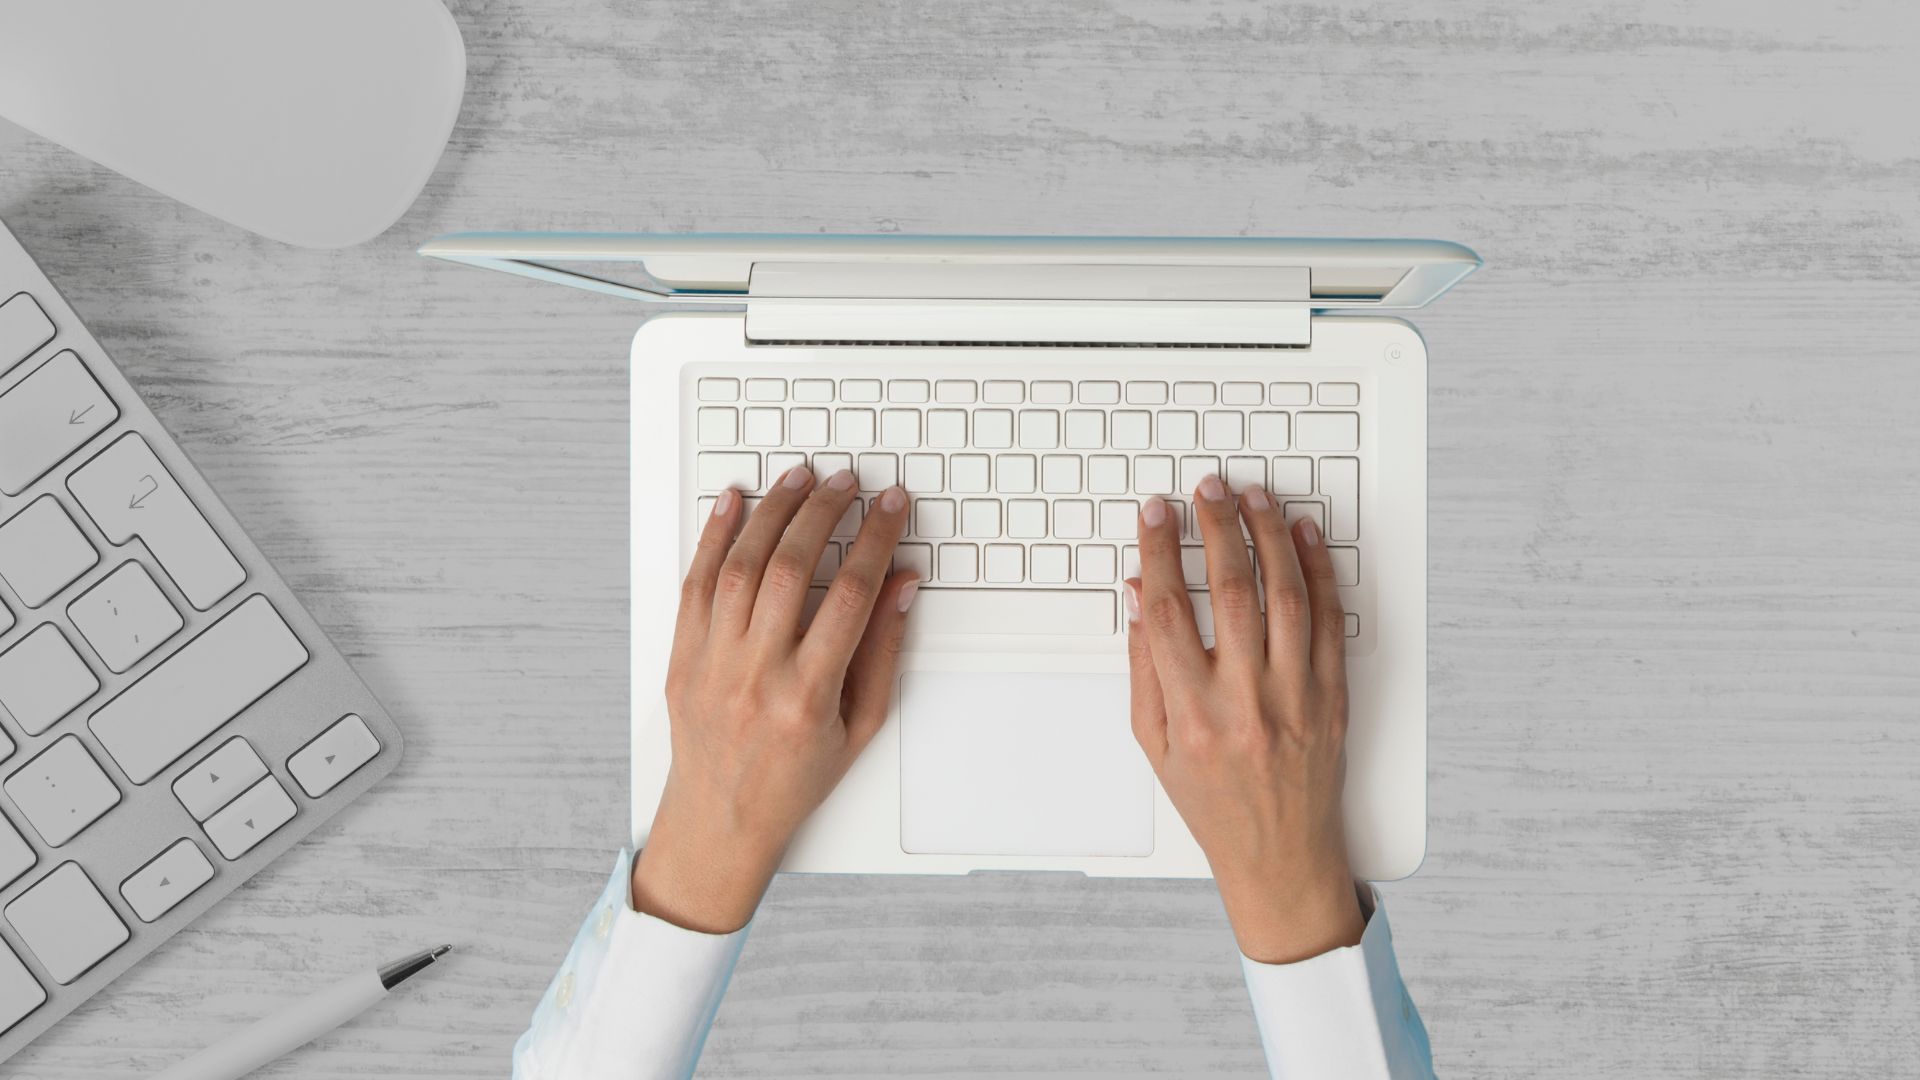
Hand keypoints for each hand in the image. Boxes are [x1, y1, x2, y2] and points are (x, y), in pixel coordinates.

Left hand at [633, 466, 916, 933]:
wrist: (721, 819)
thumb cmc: (795, 778)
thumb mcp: (860, 725)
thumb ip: (883, 650)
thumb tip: (900, 584)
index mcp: (807, 696)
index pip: (850, 596)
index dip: (875, 540)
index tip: (892, 507)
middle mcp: (756, 675)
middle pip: (792, 569)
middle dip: (824, 512)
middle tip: (847, 482)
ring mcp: (713, 664)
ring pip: (741, 567)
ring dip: (773, 512)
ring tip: (800, 478)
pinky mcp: (682, 657)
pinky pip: (695, 584)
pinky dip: (714, 536)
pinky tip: (733, 503)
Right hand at [1125, 474, 1364, 964]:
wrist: (1281, 855)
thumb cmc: (1213, 802)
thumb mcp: (1155, 744)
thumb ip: (1144, 667)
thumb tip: (1142, 595)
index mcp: (1193, 715)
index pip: (1169, 613)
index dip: (1158, 552)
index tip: (1154, 514)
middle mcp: (1245, 703)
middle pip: (1230, 592)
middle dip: (1215, 528)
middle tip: (1207, 489)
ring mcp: (1296, 697)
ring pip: (1284, 596)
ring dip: (1268, 537)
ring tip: (1254, 499)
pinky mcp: (1332, 696)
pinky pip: (1328, 620)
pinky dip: (1318, 571)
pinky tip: (1304, 536)